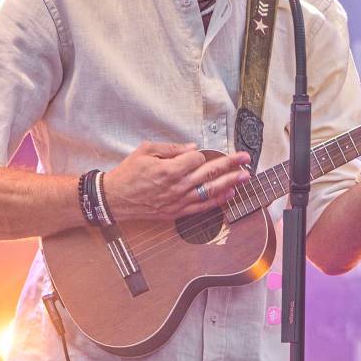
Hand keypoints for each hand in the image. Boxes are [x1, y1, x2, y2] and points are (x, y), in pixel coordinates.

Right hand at [101, 143, 249, 220]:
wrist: (115, 199)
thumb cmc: (128, 174)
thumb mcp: (145, 151)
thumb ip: (170, 149)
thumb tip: (192, 147)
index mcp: (168, 169)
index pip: (196, 158)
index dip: (198, 154)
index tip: (194, 154)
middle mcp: (177, 186)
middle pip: (209, 172)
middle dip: (230, 164)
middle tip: (245, 158)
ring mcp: (178, 201)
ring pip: (210, 190)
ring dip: (229, 182)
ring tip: (245, 176)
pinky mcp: (177, 212)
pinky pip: (202, 207)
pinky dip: (217, 201)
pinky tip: (230, 194)